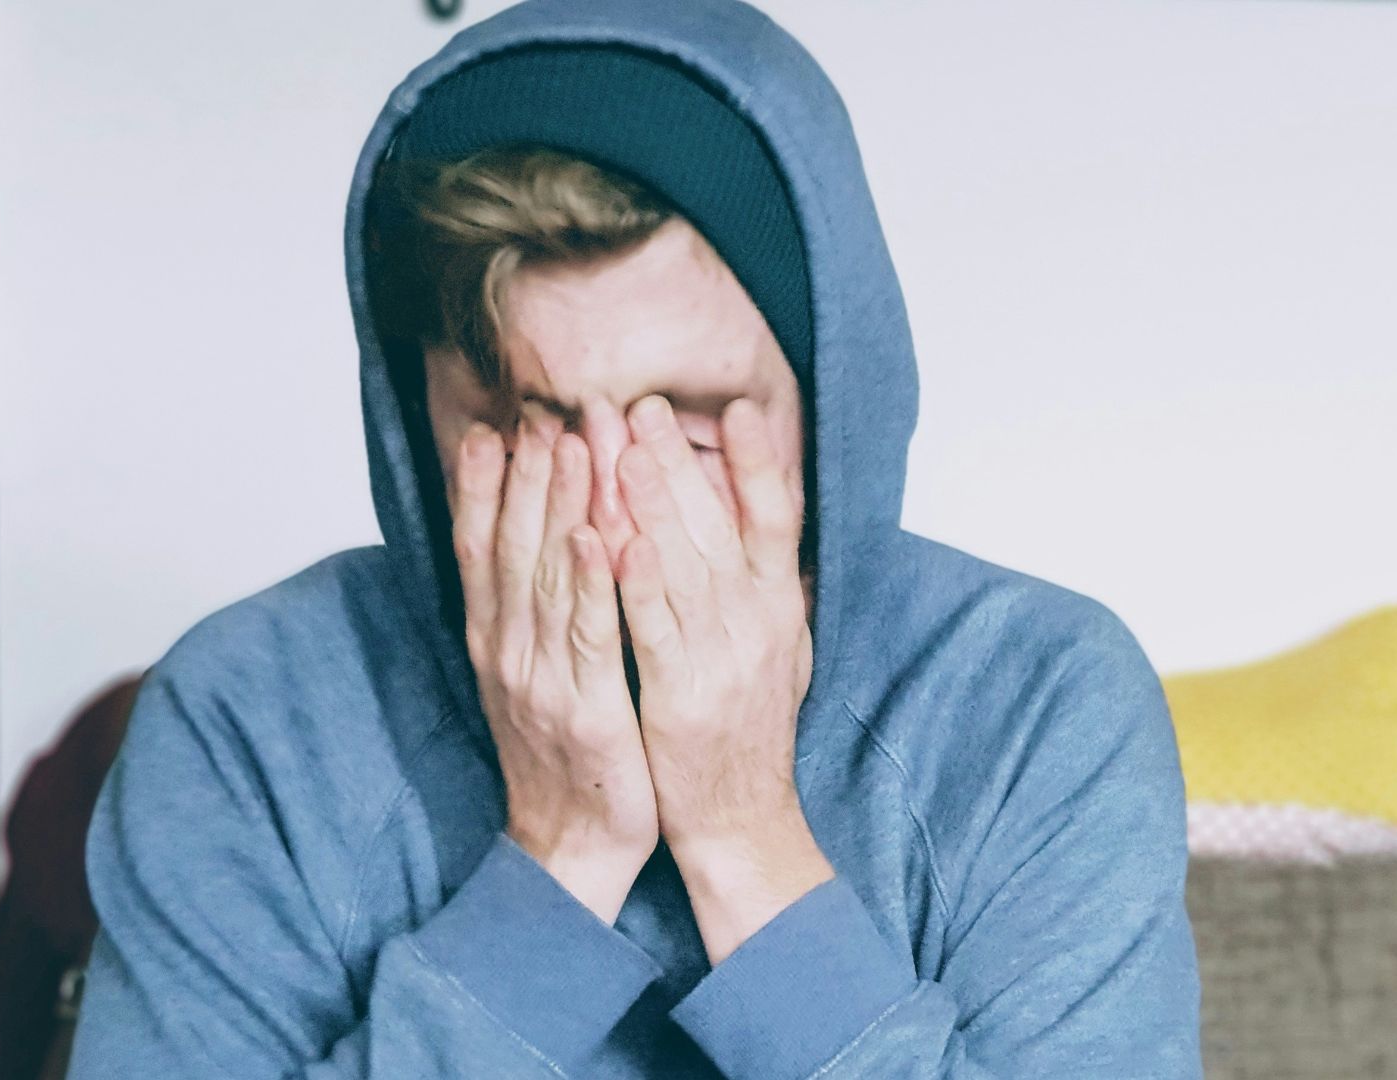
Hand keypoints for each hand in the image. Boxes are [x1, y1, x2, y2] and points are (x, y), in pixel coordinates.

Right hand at [453, 410, 659, 923]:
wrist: (571, 847)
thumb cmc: (565, 756)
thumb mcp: (533, 677)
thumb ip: (529, 613)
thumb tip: (534, 545)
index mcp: (495, 642)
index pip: (482, 549)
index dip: (485, 487)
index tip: (494, 426)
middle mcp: (508, 652)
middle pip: (512, 547)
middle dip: (526, 474)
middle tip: (541, 409)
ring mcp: (542, 679)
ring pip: (547, 577)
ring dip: (557, 506)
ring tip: (570, 443)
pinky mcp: (586, 708)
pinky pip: (588, 635)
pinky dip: (589, 583)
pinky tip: (595, 536)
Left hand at [612, 394, 831, 961]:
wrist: (742, 821)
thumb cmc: (749, 733)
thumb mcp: (782, 651)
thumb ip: (771, 589)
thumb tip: (771, 525)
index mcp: (780, 609)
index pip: (777, 518)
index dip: (759, 461)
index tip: (737, 407)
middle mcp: (759, 625)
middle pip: (720, 525)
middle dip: (678, 461)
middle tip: (642, 404)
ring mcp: (722, 658)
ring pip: (684, 564)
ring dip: (653, 502)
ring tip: (621, 444)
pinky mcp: (681, 695)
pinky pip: (655, 628)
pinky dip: (637, 581)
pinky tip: (614, 537)